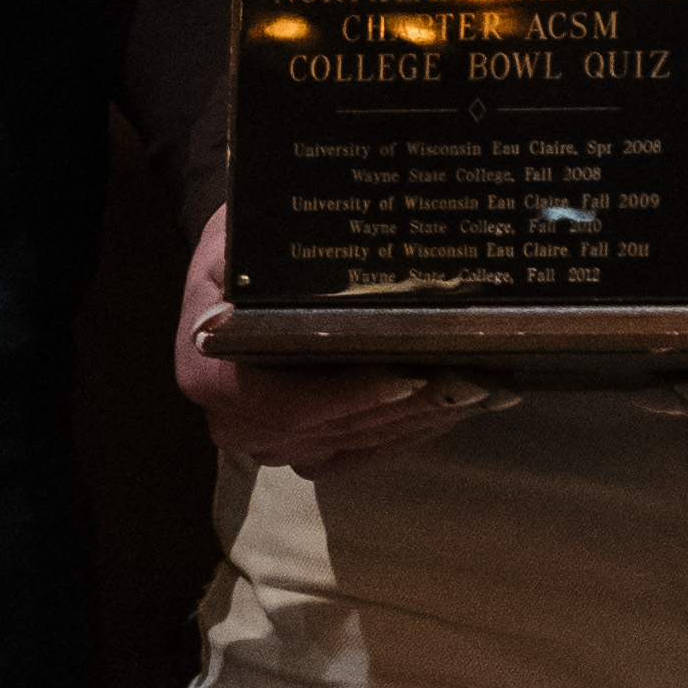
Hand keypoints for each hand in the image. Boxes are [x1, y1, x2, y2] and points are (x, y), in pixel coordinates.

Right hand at [170, 205, 501, 476]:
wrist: (234, 275)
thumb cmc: (241, 247)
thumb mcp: (238, 232)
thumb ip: (261, 250)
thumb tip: (303, 249)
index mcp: (208, 372)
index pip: (283, 404)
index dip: (346, 396)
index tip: (406, 375)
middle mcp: (234, 422)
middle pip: (332, 429)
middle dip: (404, 407)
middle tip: (472, 378)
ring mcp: (273, 444)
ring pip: (357, 443)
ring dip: (420, 420)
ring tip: (479, 386)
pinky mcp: (308, 450)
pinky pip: (365, 454)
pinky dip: (412, 433)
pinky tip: (457, 405)